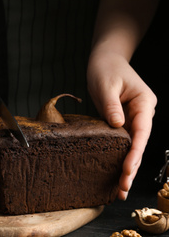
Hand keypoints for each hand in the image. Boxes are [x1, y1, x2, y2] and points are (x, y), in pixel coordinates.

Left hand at [87, 50, 156, 199]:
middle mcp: (142, 113)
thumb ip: (111, 106)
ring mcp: (133, 118)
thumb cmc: (105, 68)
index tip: (127, 171)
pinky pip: (122, 141)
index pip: (141, 132)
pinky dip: (118, 156)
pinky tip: (114, 171)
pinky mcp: (122, 120)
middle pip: (139, 144)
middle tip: (123, 189)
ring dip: (126, 166)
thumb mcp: (105, 85)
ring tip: (119, 188)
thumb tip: (117, 126)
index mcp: (144, 103)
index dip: (135, 153)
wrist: (105, 59)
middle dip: (131, 167)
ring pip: (132, 145)